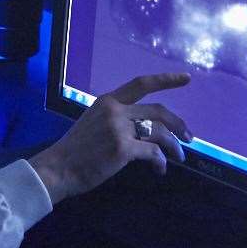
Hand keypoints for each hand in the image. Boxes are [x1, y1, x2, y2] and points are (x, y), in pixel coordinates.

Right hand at [28, 73, 191, 204]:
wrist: (58, 168)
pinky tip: (160, 169)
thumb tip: (142, 129)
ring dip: (174, 146)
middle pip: (158, 111)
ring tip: (179, 157)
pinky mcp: (123, 148)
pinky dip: (161, 162)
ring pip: (159, 132)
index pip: (141, 84)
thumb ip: (115, 119)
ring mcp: (119, 128)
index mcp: (107, 101)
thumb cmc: (74, 150)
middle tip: (189, 137)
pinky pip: (153, 153)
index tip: (186, 78)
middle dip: (178, 124)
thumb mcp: (93, 123)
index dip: (166, 80)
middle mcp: (115, 110)